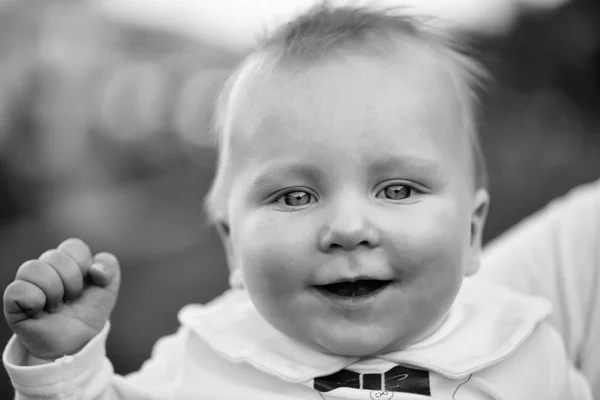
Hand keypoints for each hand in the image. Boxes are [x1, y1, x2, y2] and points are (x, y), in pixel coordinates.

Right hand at [3, 238, 120, 360]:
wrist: (77, 344)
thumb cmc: (88, 314)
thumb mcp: (107, 290)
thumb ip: (110, 268)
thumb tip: (95, 269)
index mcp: (67, 261)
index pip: (73, 246)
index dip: (84, 265)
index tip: (87, 285)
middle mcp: (45, 268)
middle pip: (55, 256)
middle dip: (72, 281)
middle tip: (71, 299)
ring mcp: (28, 284)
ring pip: (33, 268)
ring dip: (53, 291)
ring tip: (56, 307)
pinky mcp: (14, 303)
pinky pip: (17, 289)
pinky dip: (34, 300)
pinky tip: (40, 312)